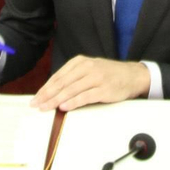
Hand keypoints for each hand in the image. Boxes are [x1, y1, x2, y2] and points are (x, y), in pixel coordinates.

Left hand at [30, 56, 150, 111]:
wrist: (133, 75)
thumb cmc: (108, 74)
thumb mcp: (89, 69)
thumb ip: (73, 77)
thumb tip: (52, 92)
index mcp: (80, 62)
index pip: (58, 76)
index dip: (45, 88)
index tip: (35, 98)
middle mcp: (87, 68)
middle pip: (62, 83)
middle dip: (47, 95)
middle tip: (35, 105)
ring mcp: (96, 78)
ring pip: (71, 90)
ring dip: (56, 100)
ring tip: (45, 108)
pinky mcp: (104, 89)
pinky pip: (85, 97)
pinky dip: (73, 102)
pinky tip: (64, 107)